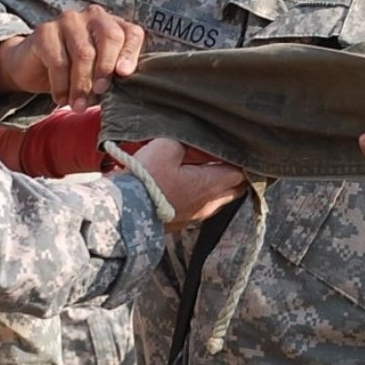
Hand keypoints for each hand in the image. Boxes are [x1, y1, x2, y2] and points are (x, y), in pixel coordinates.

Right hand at [0, 5, 144, 111]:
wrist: (34, 68)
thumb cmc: (75, 71)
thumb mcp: (99, 73)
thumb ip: (115, 75)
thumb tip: (126, 87)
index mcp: (113, 25)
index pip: (131, 33)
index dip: (131, 53)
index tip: (124, 74)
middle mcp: (93, 16)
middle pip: (110, 38)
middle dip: (106, 69)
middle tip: (100, 93)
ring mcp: (68, 20)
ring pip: (83, 53)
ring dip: (82, 85)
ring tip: (79, 106)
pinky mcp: (45, 31)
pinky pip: (58, 61)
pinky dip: (61, 85)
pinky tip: (61, 99)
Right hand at [123, 138, 246, 229]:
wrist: (123, 211)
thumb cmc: (145, 179)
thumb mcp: (166, 147)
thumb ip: (188, 141)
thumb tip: (198, 141)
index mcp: (210, 184)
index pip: (241, 173)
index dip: (240, 160)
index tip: (233, 150)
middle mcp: (209, 204)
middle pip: (236, 189)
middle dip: (234, 174)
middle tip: (224, 159)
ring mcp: (197, 216)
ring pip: (221, 200)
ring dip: (218, 186)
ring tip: (206, 170)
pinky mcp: (184, 223)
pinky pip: (203, 208)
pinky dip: (203, 197)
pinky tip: (189, 186)